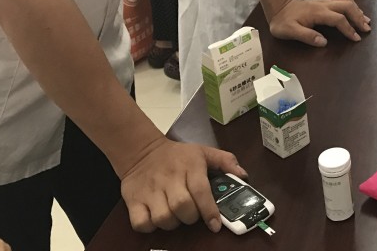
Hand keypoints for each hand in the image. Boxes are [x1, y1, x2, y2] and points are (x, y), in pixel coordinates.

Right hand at [120, 138, 246, 232]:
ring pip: (163, 218)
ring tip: (176, 216)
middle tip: (192, 214)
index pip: (201, 191)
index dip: (209, 211)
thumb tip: (243, 175)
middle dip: (191, 217)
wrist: (142, 151)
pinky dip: (150, 226)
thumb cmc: (177, 156)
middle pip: (182, 207)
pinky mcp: (133, 201)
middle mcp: (170, 179)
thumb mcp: (203, 151)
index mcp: (190, 166)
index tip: (215, 224)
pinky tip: (156, 219)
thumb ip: (225, 161)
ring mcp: (150, 191)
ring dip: (173, 223)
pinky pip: (141, 223)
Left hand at [269, 0, 370, 46]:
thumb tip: (324, 42)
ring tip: (366, 21)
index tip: (356, 38)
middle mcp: (324, 5)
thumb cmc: (282, 21)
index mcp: (317, 13)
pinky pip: (342, 2)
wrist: (277, 6)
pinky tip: (355, 14)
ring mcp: (324, 2)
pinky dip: (352, 8)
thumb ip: (307, 36)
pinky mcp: (324, 3)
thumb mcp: (290, 31)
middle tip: (367, 29)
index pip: (338, 19)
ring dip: (357, 11)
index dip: (349, 29)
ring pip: (346, 2)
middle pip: (347, 6)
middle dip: (359, 17)